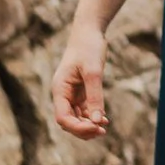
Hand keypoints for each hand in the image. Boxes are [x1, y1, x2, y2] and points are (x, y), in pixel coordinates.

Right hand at [51, 22, 110, 139]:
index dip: (77, 127)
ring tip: (104, 129)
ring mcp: (71, 93)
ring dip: (89, 124)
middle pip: (68, 121)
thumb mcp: (93, 72)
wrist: (89, 32)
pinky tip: (105, 120)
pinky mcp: (80, 90)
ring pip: (76, 117)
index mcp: (59, 89)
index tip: (95, 128)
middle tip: (103, 132)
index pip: (63, 118)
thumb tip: (98, 121)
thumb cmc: (88, 48)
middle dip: (83, 129)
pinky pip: (84, 109)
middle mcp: (62, 94)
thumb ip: (95, 96)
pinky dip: (93, 115)